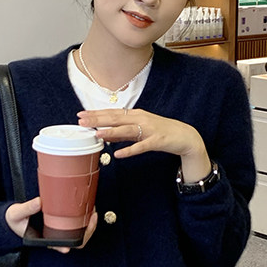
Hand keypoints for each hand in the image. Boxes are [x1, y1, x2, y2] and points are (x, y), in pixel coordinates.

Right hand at [5, 197, 97, 253]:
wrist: (14, 218)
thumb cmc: (15, 220)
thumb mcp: (17, 214)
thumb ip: (27, 208)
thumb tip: (39, 202)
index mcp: (44, 239)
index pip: (58, 246)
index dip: (66, 246)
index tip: (67, 247)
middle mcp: (54, 238)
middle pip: (75, 242)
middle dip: (87, 231)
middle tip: (92, 217)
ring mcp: (60, 232)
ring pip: (79, 234)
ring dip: (88, 225)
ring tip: (92, 210)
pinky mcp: (62, 224)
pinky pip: (77, 225)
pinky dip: (84, 218)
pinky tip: (87, 208)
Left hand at [77, 107, 211, 183]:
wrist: (185, 136)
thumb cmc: (161, 132)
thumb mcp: (139, 130)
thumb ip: (122, 133)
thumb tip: (103, 134)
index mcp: (136, 114)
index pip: (112, 112)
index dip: (96, 113)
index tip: (81, 114)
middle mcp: (141, 119)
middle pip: (116, 118)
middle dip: (98, 119)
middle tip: (82, 121)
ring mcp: (149, 129)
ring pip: (127, 130)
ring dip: (111, 132)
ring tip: (97, 134)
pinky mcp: (157, 141)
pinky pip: (141, 146)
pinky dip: (129, 150)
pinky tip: (119, 154)